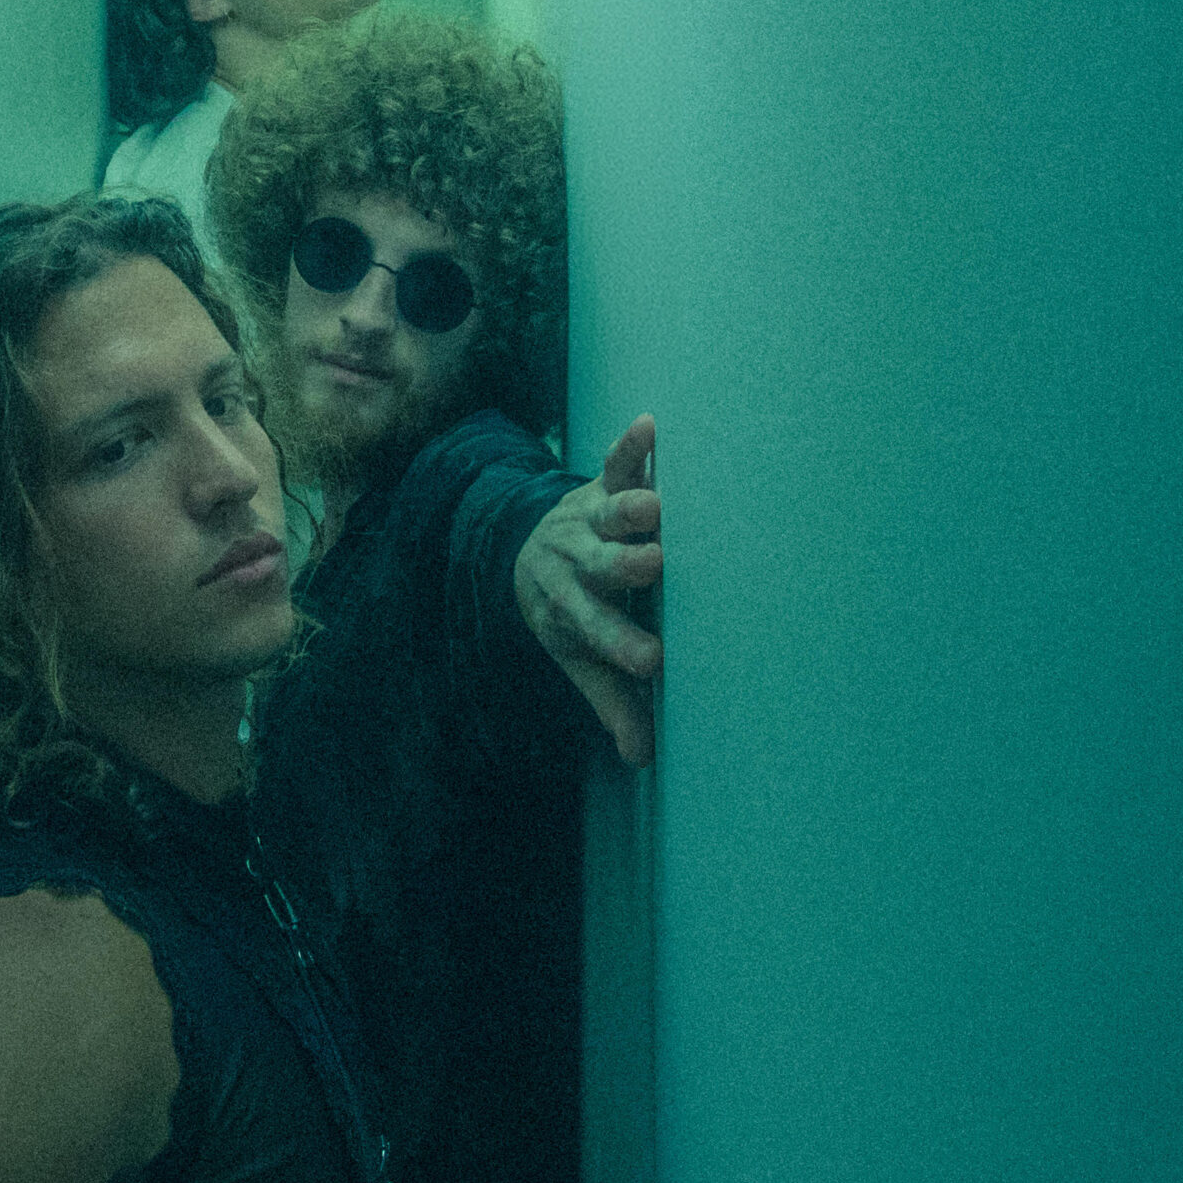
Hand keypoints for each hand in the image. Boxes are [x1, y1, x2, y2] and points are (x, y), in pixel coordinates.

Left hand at [513, 415, 663, 766]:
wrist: (528, 552)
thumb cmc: (573, 611)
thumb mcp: (582, 658)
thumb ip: (613, 702)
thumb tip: (642, 757)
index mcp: (571, 609)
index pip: (596, 631)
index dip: (621, 646)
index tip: (653, 662)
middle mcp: (575, 561)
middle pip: (599, 566)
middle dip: (622, 567)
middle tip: (652, 565)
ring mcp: (587, 518)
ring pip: (607, 513)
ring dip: (627, 509)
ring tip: (654, 506)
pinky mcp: (601, 483)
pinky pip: (614, 461)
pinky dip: (630, 445)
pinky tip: (648, 425)